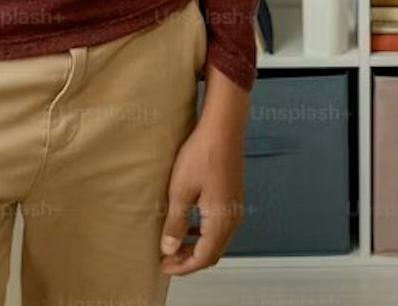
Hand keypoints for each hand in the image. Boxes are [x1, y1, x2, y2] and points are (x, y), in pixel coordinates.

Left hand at [158, 106, 244, 274]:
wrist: (222, 129)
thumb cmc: (202, 155)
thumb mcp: (180, 191)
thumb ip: (176, 223)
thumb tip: (170, 248)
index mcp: (221, 221)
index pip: (203, 258)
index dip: (182, 266)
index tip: (162, 266)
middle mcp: (232, 219)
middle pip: (212, 253)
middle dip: (188, 260)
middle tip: (166, 259)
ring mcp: (235, 208)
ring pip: (216, 241)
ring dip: (196, 247)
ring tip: (174, 245)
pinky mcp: (232, 199)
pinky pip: (219, 227)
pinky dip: (203, 234)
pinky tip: (188, 225)